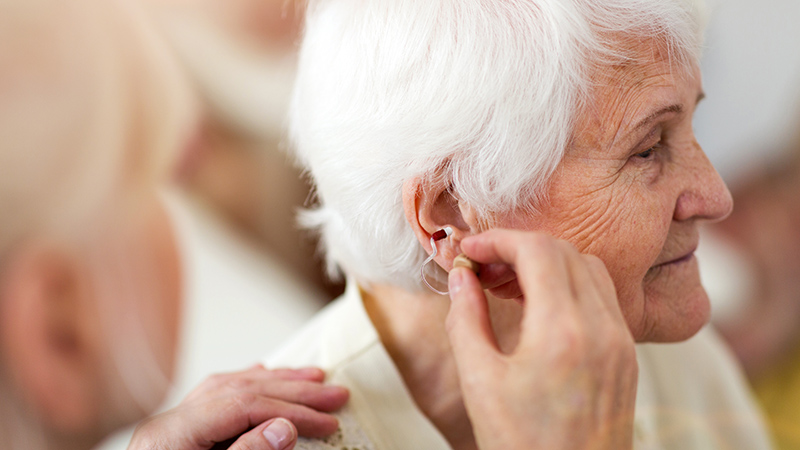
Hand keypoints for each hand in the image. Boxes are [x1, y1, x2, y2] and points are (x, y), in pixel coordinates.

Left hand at [128, 365, 348, 449]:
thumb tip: (285, 425)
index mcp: (171, 436)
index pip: (242, 406)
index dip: (290, 410)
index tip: (326, 422)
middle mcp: (168, 423)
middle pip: (239, 391)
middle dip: (292, 391)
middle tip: (334, 394)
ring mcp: (170, 428)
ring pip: (228, 388)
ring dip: (274, 381)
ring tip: (311, 379)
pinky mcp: (176, 436)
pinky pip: (214, 398)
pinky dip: (246, 385)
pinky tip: (263, 374)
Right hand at [445, 229, 637, 449]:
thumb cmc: (521, 445)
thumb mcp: (479, 381)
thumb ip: (466, 318)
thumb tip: (461, 276)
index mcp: (563, 331)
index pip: (537, 250)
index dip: (499, 240)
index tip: (470, 251)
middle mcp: (602, 328)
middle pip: (565, 251)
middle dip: (520, 247)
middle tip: (484, 266)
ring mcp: (621, 342)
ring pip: (590, 268)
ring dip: (548, 262)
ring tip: (509, 284)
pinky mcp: (626, 356)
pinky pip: (603, 298)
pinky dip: (571, 285)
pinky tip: (540, 307)